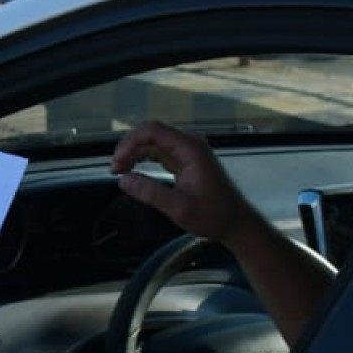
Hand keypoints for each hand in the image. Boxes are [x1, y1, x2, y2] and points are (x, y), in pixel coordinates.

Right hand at [110, 121, 270, 245]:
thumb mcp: (179, 208)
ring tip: (120, 171)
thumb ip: (150, 193)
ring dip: (133, 152)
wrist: (236, 222)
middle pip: (150, 133)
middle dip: (128, 148)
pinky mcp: (185, 159)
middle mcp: (189, 143)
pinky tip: (133, 170)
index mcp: (190, 149)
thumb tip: (123, 180)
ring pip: (152, 141)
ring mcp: (188, 150)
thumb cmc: (213, 216)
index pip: (152, 130)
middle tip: (116, 170)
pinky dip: (142, 157)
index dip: (129, 143)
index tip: (118, 164)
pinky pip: (159, 150)